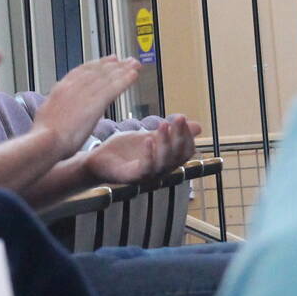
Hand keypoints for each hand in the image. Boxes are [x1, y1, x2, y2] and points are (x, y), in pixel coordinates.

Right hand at [32, 56, 141, 156]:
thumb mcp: (46, 118)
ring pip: (106, 77)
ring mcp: (84, 94)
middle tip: (123, 59)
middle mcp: (73, 87)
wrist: (44, 142)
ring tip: (133, 64)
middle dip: (111, 64)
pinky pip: (114, 88)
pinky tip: (133, 76)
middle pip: (96, 71)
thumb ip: (56, 112)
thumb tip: (60, 114)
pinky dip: (125, 80)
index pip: (80, 72)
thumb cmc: (43, 138)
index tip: (105, 61)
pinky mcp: (95, 103)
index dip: (95, 65)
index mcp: (60, 90)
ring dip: (122, 70)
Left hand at [81, 114, 199, 183]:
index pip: (185, 152)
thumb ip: (169, 132)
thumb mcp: (149, 137)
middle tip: (178, 117)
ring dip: (165, 142)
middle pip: (177, 156)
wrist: (97, 160)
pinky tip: (148, 140)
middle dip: (180, 136)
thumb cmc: (124, 150)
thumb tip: (199, 126)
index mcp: (166, 161)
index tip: (182, 118)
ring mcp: (147, 176)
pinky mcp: (132, 178)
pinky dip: (149, 154)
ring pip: (164, 162)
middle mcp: (160, 171)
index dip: (187, 136)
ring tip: (163, 124)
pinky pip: (145, 168)